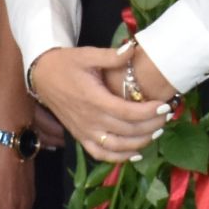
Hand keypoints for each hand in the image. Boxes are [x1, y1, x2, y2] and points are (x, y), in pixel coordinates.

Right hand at [25, 45, 171, 163]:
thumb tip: (133, 49)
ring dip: (139, 143)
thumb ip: (111, 56)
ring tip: (157, 132)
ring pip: (116, 146)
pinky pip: (100, 154)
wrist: (41, 76)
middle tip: (167, 117)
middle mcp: (89, 120)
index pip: (127, 112)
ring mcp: (83, 131)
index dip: (149, 112)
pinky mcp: (79, 136)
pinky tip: (135, 154)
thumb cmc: (66, 64)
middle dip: (151, 126)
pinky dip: (118, 158)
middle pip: (127, 131)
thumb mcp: (87, 54)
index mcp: (93, 99)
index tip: (166, 106)